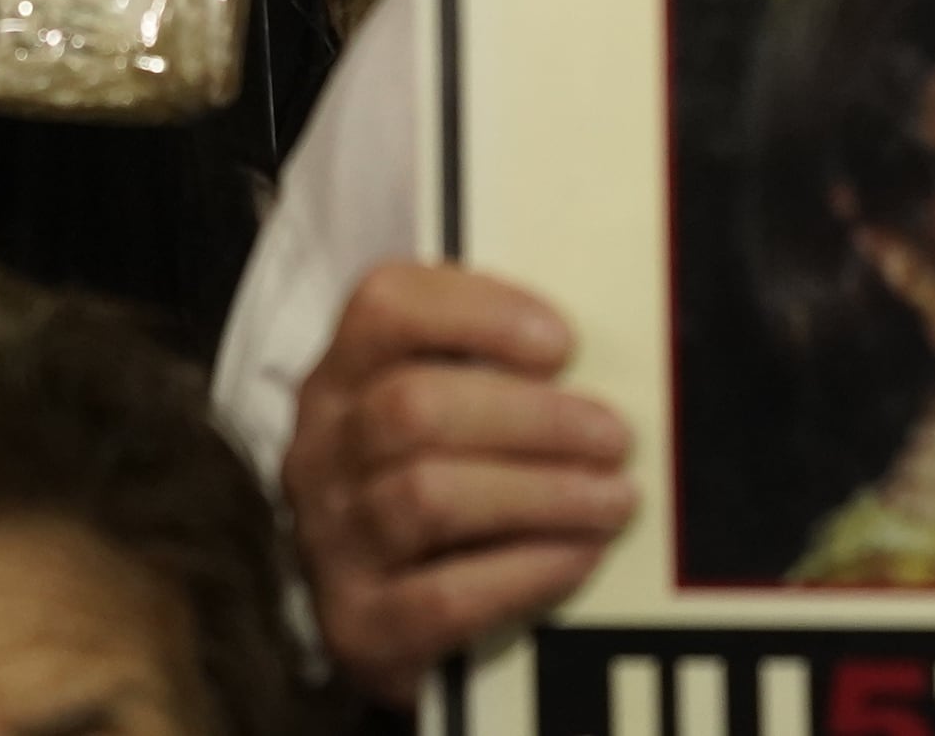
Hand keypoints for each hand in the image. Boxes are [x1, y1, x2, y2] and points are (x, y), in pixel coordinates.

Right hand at [283, 261, 634, 704]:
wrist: (389, 629)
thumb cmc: (442, 495)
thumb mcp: (444, 420)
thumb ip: (496, 375)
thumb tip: (608, 349)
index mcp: (339, 377)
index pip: (384, 306)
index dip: (477, 313)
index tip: (562, 342)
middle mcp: (320, 452)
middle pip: (413, 407)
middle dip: (530, 417)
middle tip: (614, 437)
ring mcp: (330, 543)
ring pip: (428, 496)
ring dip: (540, 493)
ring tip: (613, 499)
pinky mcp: (358, 628)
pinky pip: (444, 595)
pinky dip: (524, 570)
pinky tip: (579, 557)